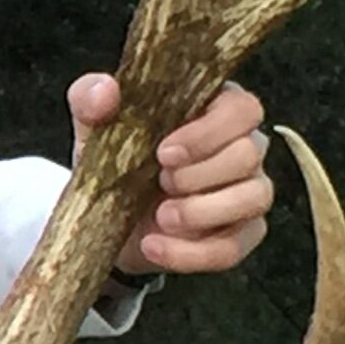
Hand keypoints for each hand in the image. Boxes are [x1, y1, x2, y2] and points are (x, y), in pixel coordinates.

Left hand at [68, 74, 273, 276]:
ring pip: (253, 198)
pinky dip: (192, 252)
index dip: (209, 131)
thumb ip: (91, 100)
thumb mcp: (95, 128)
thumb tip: (103, 91)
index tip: (164, 152)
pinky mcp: (240, 235)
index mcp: (216, 111)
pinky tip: (155, 246)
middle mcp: (244, 148)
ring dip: (203, 211)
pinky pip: (234, 248)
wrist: (107, 220)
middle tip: (159, 182)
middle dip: (200, 173)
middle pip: (250, 153)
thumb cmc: (116, 161)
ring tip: (162, 216)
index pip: (243, 108)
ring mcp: (248, 193)